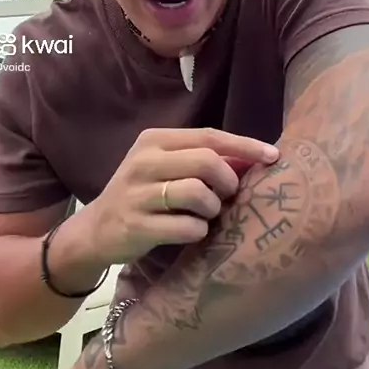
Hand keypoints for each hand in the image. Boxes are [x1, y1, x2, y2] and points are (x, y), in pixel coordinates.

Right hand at [83, 127, 278, 265]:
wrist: (94, 232)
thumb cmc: (142, 196)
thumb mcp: (166, 169)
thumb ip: (201, 160)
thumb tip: (253, 157)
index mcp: (154, 140)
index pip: (209, 136)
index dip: (245, 146)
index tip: (274, 156)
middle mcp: (144, 161)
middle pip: (207, 161)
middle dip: (228, 182)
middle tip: (227, 197)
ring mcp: (137, 193)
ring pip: (198, 193)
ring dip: (212, 209)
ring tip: (206, 215)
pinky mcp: (135, 224)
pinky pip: (186, 226)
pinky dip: (198, 231)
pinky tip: (192, 232)